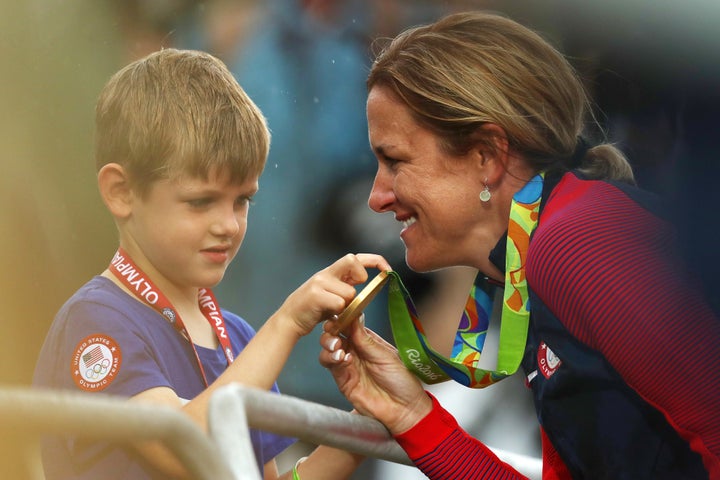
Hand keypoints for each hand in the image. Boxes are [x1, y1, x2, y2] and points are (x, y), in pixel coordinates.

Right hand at [277, 253, 391, 336]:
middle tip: (356, 290)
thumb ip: (346, 286)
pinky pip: (339, 303)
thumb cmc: (313, 309)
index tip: (387, 270)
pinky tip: (328, 316)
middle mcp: (326, 273)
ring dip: (347, 306)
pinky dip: (338, 313)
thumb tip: (366, 285)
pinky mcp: (316, 295)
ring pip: (350, 292)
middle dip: (360, 274)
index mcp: (332, 272)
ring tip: (335, 312)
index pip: (356, 258)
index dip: (375, 261)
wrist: (289, 320)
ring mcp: (320, 283)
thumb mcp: (331, 294)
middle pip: (352, 260)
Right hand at [319, 315, 432, 434]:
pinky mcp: (343, 380)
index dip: (342, 318)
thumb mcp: (387, 356)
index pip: (350, 324)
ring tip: (338, 348)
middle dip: (331, 330)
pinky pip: (329, 365)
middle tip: (334, 332)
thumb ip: (366, 340)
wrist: (404, 410)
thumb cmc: (402, 382)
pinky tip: (342, 360)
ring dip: (329, 344)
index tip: (338, 314)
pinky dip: (331, 359)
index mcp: (368, 341)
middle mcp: (356, 351)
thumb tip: (355, 317)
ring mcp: (348, 365)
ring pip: (328, 349)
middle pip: (335, 334)